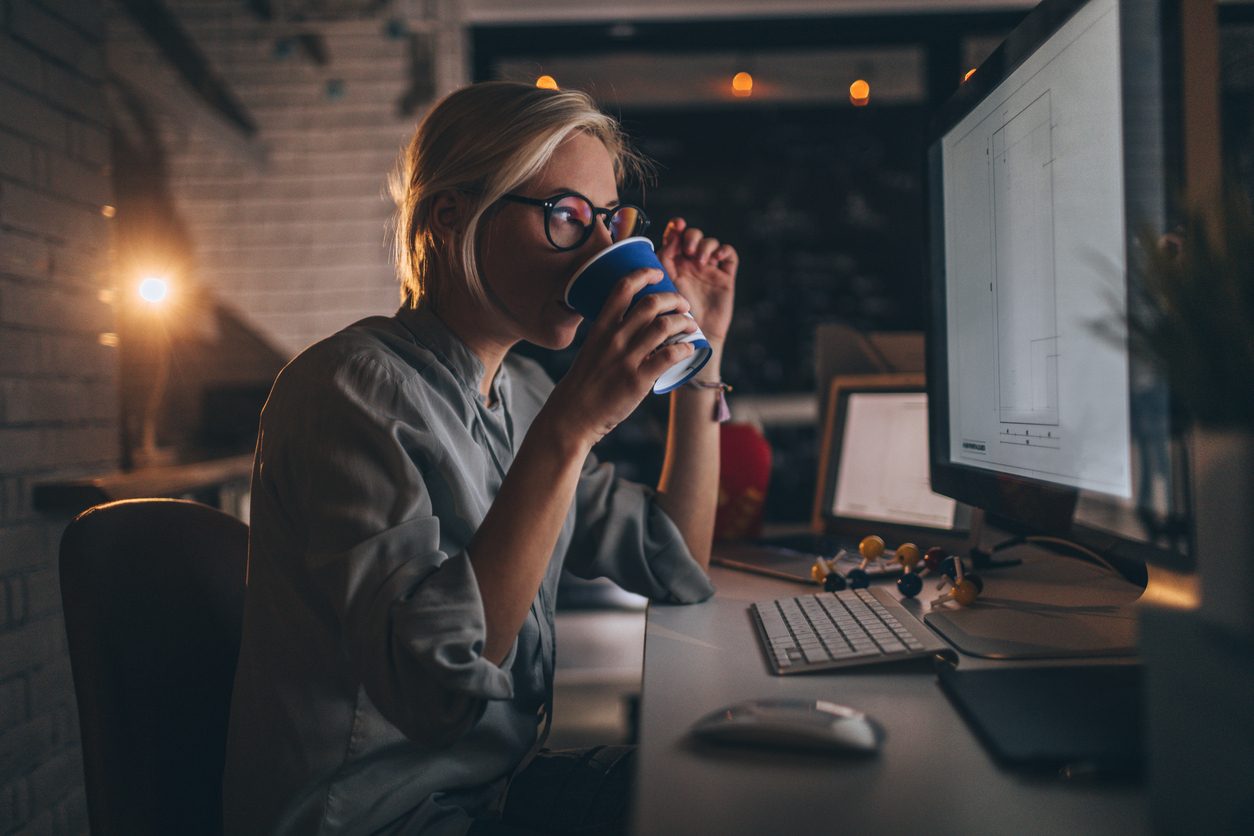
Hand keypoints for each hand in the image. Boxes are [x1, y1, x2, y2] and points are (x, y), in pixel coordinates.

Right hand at [544, 269, 698, 445]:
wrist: (573, 415)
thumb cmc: (585, 381)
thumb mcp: (592, 348)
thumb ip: (612, 334)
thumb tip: (639, 324)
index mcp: (602, 327)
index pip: (623, 287)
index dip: (644, 274)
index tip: (658, 273)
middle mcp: (614, 338)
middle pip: (651, 303)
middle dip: (674, 298)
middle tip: (683, 305)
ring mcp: (626, 359)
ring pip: (664, 326)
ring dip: (684, 322)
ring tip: (690, 325)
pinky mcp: (638, 380)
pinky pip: (669, 356)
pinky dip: (685, 349)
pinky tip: (689, 349)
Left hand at [658, 218, 737, 344]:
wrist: (691, 340)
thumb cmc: (671, 318)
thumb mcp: (661, 288)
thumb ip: (661, 264)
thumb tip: (665, 239)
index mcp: (672, 265)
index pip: (675, 236)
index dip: (676, 227)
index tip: (676, 226)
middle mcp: (690, 265)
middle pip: (694, 235)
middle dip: (691, 236)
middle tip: (687, 251)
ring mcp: (708, 271)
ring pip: (711, 242)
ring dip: (705, 245)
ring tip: (699, 259)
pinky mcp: (725, 278)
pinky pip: (729, 255)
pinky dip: (723, 250)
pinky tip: (715, 258)